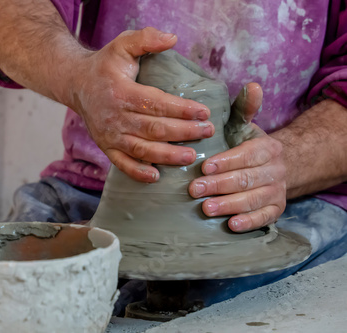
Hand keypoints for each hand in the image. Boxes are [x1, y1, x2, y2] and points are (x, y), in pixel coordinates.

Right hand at [68, 27, 213, 182]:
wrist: (77, 84)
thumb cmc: (105, 66)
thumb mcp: (122, 45)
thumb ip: (146, 39)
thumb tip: (172, 38)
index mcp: (122, 92)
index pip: (156, 104)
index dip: (182, 110)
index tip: (204, 112)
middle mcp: (115, 116)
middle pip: (154, 129)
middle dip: (183, 132)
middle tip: (207, 132)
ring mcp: (110, 135)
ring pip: (142, 149)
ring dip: (167, 156)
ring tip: (190, 157)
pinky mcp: (106, 146)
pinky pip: (122, 163)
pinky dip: (138, 172)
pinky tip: (156, 177)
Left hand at [189, 83, 286, 231]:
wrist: (276, 167)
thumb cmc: (248, 146)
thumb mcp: (245, 126)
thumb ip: (244, 109)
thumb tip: (252, 85)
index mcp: (267, 148)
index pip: (246, 155)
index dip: (225, 162)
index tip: (204, 167)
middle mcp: (275, 170)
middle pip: (246, 179)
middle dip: (219, 185)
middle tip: (194, 190)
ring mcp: (276, 191)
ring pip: (254, 200)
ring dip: (229, 205)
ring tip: (207, 209)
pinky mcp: (276, 209)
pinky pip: (265, 218)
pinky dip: (249, 222)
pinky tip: (232, 225)